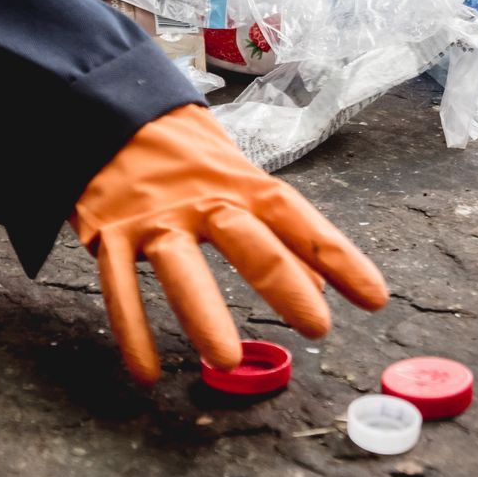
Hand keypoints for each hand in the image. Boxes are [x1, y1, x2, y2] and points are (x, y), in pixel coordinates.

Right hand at [70, 104, 387, 382]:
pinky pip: (119, 284)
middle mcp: (201, 199)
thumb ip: (275, 233)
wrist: (103, 104)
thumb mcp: (234, 176)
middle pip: (246, 238)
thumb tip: (321, 286)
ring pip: (179, 265)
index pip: (295, 217)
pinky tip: (147, 372)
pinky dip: (131, 330)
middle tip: (317, 327)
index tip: (374, 297)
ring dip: (202, 313)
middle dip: (283, 282)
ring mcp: (153, 217)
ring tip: (225, 360)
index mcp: (238, 181)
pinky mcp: (110, 232)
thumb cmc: (181, 150)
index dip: (336, 255)